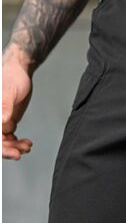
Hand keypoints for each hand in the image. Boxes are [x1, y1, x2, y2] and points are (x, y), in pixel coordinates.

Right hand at [2, 44, 32, 159]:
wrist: (20, 70)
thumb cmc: (11, 77)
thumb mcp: (8, 92)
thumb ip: (5, 106)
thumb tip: (2, 122)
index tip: (11, 152)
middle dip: (7, 149)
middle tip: (21, 152)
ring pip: (2, 141)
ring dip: (14, 147)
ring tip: (27, 146)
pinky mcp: (6, 121)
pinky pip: (9, 137)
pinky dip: (17, 143)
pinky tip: (26, 143)